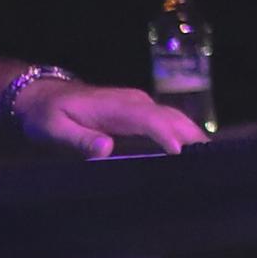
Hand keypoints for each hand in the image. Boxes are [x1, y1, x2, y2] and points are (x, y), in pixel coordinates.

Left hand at [23, 81, 205, 158]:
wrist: (44, 94)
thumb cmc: (47, 115)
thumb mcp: (53, 129)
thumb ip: (78, 139)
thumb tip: (106, 149)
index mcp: (116, 106)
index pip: (148, 119)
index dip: (166, 135)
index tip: (181, 154)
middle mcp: (134, 102)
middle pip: (171, 117)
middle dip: (192, 137)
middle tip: (212, 163)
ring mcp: (139, 105)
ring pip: (174, 117)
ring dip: (193, 135)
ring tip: (212, 159)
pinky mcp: (139, 112)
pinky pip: (167, 121)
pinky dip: (184, 133)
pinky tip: (193, 150)